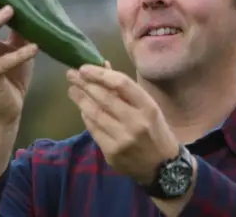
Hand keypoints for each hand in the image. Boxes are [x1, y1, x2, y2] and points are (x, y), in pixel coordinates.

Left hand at [66, 63, 178, 184]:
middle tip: (71, 75)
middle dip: (85, 84)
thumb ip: (125, 89)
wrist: (163, 167)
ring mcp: (122, 139)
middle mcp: (136, 123)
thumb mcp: (148, 107)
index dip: (100, 74)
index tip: (84, 68)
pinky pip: (94, 130)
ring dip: (81, 100)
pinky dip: (86, 117)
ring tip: (72, 89)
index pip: (121, 84)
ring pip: (95, 114)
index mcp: (148, 107)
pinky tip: (82, 109)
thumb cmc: (155, 130)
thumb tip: (102, 67)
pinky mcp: (112, 153)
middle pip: (104, 98)